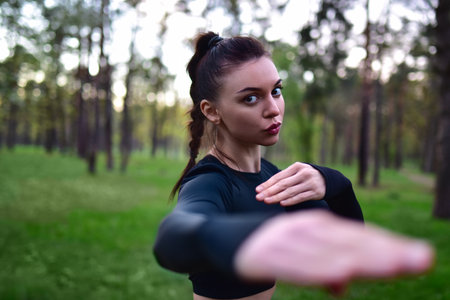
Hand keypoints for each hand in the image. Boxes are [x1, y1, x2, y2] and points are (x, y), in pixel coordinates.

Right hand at [234, 211, 433, 293]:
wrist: (218, 236)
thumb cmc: (265, 246)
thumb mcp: (297, 255)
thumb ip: (323, 266)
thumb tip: (343, 285)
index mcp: (315, 227)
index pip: (358, 237)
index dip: (388, 246)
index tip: (419, 257)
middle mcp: (305, 229)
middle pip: (352, 243)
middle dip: (388, 252)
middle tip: (423, 259)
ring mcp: (287, 240)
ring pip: (330, 252)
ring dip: (364, 259)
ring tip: (395, 266)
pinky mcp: (268, 255)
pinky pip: (298, 265)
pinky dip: (321, 270)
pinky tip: (342, 274)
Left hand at [256, 162, 325, 205]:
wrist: (327, 180)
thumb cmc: (305, 177)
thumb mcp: (296, 172)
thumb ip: (284, 178)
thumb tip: (264, 187)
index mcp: (296, 167)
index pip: (279, 176)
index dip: (267, 184)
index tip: (257, 190)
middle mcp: (303, 174)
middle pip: (283, 184)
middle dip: (269, 191)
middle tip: (258, 197)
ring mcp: (310, 183)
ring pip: (290, 191)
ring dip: (277, 197)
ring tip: (267, 201)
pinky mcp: (315, 192)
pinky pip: (300, 197)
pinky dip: (290, 200)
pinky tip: (281, 203)